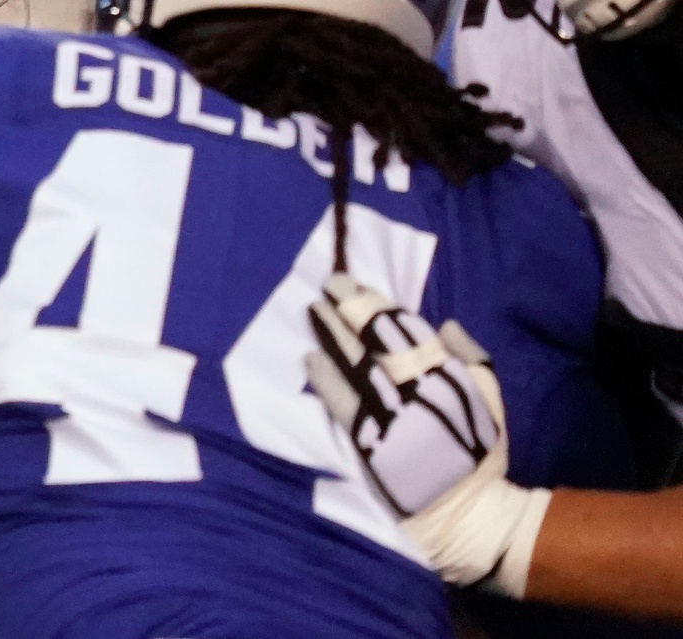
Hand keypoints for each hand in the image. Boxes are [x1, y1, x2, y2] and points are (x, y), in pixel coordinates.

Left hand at [306, 273, 549, 594]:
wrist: (468, 515)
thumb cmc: (478, 457)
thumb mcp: (489, 401)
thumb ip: (472, 359)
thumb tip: (445, 323)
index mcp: (447, 379)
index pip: (407, 330)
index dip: (377, 304)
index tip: (352, 285)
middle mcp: (419, 391)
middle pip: (378, 341)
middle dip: (350, 309)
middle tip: (327, 285)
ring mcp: (393, 416)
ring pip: (357, 365)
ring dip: (333, 335)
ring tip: (313, 311)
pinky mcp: (370, 443)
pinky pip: (343, 404)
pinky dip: (326, 380)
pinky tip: (310, 359)